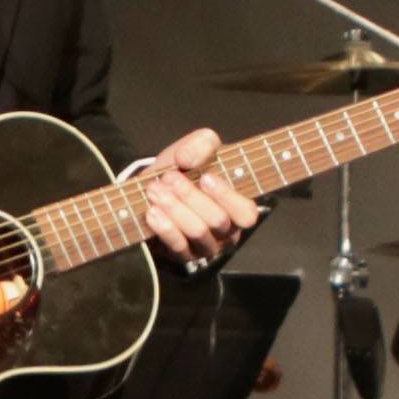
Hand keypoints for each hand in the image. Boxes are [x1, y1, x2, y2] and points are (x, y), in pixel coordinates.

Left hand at [130, 125, 260, 265]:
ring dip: (175, 208)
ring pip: (197, 232)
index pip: (246, 213)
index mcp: (236, 206)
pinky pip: (178, 246)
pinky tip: (152, 211)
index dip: (227, 196)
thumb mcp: (196, 147)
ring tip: (154, 190)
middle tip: (169, 178)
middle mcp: (225, 231)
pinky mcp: (182, 255)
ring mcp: (205, 245)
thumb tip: (188, 159)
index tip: (205, 178)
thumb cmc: (184, 169)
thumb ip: (202, 143)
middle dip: (191, 196)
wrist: (153, 187)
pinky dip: (165, 227)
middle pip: (218, 220)